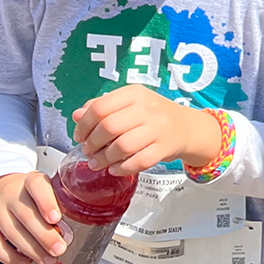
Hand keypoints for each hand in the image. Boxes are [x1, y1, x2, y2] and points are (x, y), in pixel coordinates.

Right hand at [0, 171, 68, 263]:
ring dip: (32, 250)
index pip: (37, 186)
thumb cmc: (31, 196)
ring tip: (48, 260)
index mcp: (30, 180)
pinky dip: (10, 257)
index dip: (47, 202)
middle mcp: (9, 192)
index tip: (56, 218)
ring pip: (12, 232)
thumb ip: (59, 204)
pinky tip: (25, 262)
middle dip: (45, 236)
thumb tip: (74, 232)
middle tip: (59, 249)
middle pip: (26, 215)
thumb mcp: (46, 191)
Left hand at [71, 85, 220, 174]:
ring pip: (123, 146)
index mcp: (135, 94)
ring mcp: (158, 128)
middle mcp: (148, 108)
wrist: (187, 127)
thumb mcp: (130, 104)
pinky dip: (122, 168)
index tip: (79, 136)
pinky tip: (115, 169)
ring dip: (104, 159)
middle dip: (92, 144)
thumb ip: (103, 107)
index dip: (84, 125)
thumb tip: (77, 115)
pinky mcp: (165, 148)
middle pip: (109, 127)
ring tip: (97, 163)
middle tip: (88, 151)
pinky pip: (138, 162)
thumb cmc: (153, 116)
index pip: (100, 107)